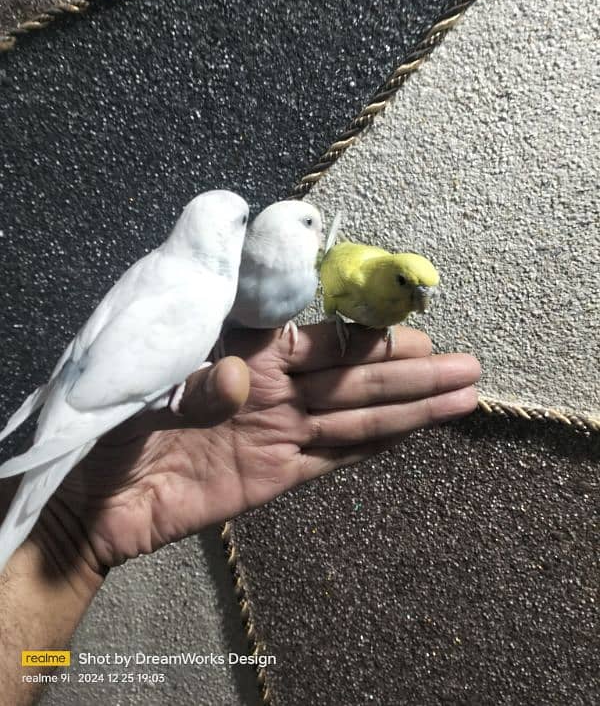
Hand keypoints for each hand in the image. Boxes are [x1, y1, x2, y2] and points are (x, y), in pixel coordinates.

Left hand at [24, 323, 479, 577]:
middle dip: (409, 371)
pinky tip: (413, 433)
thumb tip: (246, 374)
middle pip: (352, 375)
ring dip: (409, 408)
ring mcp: (277, 431)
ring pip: (356, 415)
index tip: (414, 324)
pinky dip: (375, 446)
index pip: (321, 333)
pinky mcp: (273, 475)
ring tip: (463, 396)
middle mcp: (272, 386)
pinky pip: (334, 457)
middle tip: (464, 362)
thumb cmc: (112, 413)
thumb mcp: (148, 373)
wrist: (90, 492)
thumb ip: (201, 374)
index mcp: (245, 348)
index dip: (368, 332)